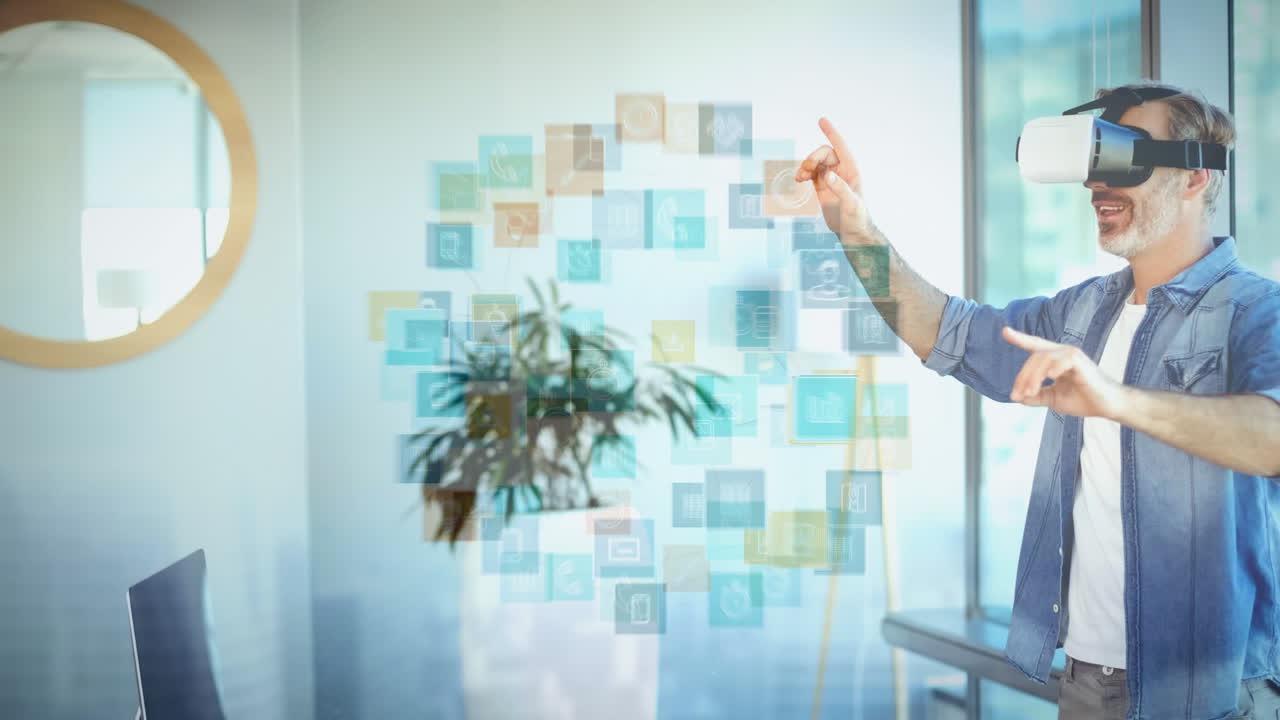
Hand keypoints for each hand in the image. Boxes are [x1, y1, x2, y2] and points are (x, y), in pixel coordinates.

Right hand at [795, 117, 870, 241]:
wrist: (852, 233)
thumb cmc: (858, 218)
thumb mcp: (852, 203)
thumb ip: (840, 188)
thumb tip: (827, 175)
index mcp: (852, 170)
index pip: (841, 146)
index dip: (831, 133)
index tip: (822, 120)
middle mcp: (841, 171)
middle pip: (824, 153)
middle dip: (812, 158)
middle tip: (805, 170)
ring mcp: (831, 178)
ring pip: (815, 162)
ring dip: (805, 166)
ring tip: (800, 177)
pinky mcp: (822, 187)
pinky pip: (810, 173)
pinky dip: (803, 173)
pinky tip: (799, 179)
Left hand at [1002, 327, 1128, 418]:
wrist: (1107, 407)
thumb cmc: (1083, 399)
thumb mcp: (1053, 399)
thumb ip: (1035, 396)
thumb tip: (1016, 397)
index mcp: (1056, 359)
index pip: (1035, 346)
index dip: (1020, 338)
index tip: (1005, 331)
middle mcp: (1063, 353)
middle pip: (1034, 357)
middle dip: (1022, 377)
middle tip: (1016, 396)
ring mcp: (1072, 355)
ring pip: (1043, 359)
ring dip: (1033, 378)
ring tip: (1030, 394)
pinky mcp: (1081, 362)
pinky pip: (1062, 360)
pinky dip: (1054, 368)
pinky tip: (1050, 378)